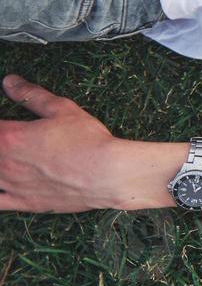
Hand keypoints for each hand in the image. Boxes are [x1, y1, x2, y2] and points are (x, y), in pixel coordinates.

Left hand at [0, 74, 117, 212]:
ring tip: (7, 158)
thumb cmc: (88, 141)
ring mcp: (11, 185)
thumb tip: (9, 82)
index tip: (6, 125)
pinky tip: (2, 183)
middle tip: (14, 143)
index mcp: (10, 136)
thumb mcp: (62, 109)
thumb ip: (32, 96)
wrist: (108, 175)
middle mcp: (4, 163)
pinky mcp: (23, 203)